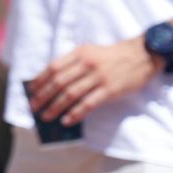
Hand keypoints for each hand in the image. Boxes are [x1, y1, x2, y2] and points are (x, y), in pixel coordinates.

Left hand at [26, 38, 160, 126]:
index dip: (40, 80)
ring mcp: (98, 77)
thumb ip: (72, 63)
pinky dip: (75, 113)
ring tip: (46, 116)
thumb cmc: (111, 56)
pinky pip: (88, 104)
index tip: (31, 91)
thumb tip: (52, 82)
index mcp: (80, 53)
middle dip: (43, 96)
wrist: (141, 55)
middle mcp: (87, 64)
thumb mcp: (89, 52)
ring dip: (55, 107)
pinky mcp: (110, 90)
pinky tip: (67, 120)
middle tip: (34, 107)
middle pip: (59, 82)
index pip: (53, 67)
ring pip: (71, 94)